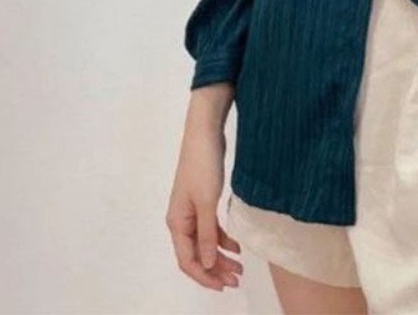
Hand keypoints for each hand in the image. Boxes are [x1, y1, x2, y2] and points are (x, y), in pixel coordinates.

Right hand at [165, 112, 242, 291]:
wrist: (205, 133)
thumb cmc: (203, 165)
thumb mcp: (207, 202)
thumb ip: (206, 234)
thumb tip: (208, 264)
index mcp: (177, 222)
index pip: (187, 260)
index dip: (205, 276)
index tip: (224, 285)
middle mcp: (181, 220)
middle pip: (196, 254)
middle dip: (215, 269)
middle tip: (237, 279)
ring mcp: (192, 210)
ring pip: (205, 242)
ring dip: (221, 256)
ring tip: (240, 267)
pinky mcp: (203, 200)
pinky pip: (211, 228)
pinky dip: (222, 238)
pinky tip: (237, 245)